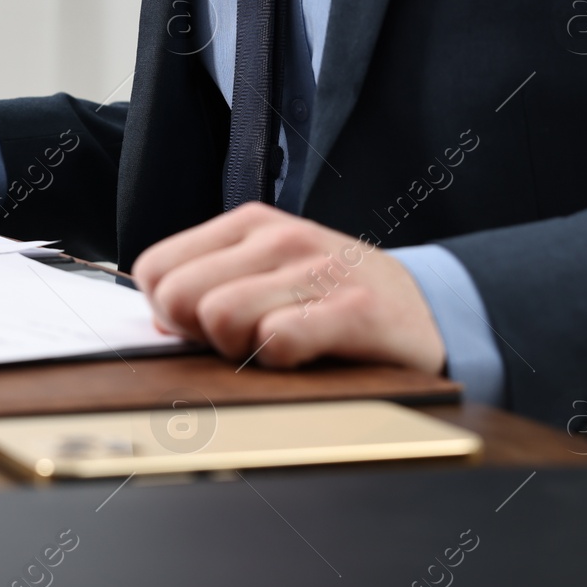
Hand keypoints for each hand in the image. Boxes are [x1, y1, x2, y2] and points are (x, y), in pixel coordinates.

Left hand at [132, 203, 446, 373]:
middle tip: (244, 340)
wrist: (432, 310)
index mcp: (248, 225)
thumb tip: (158, 321)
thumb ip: (211, 287)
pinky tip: (309, 355)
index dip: (168, 311)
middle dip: (199, 333)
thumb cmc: (338, 297)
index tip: (204, 325)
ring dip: (241, 350)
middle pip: (176, 296)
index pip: (154, 269)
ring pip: (218, 317)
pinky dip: (283, 361)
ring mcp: (317, 270)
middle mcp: (279, 238)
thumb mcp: (270, 273)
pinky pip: (276, 341)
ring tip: (280, 346)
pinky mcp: (352, 311)